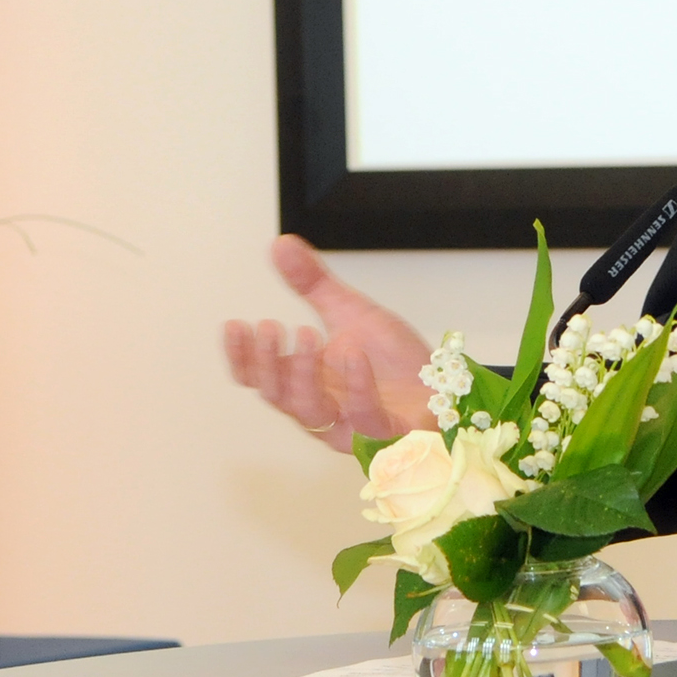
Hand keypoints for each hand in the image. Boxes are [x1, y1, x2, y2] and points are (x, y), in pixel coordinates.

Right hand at [221, 234, 434, 452]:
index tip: (234, 324)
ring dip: (303, 372)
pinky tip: (353, 354)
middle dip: (267, 362)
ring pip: (310, 410)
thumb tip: (280, 243)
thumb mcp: (350, 312)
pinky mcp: (385, 432)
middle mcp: (319, 408)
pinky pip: (364, 417)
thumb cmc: (391, 358)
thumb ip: (313, 284)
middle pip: (277, 395)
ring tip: (305, 332)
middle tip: (269, 325)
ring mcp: (349, 424)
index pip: (259, 378)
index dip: (242, 356)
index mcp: (305, 382)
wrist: (441, 382)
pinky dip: (357, 387)